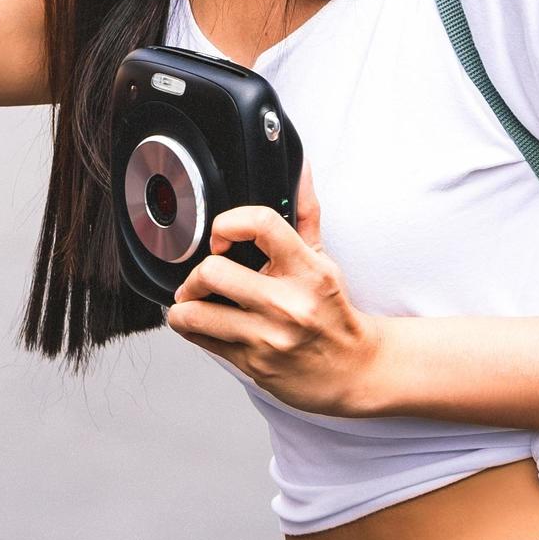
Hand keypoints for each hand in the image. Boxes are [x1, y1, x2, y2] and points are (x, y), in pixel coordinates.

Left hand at [166, 167, 391, 416]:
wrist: (353, 369)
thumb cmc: (333, 312)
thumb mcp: (324, 260)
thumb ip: (305, 214)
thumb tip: (301, 170)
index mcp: (307, 270)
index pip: (259, 224)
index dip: (227, 223)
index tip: (220, 236)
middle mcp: (288, 304)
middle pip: (212, 271)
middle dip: (197, 273)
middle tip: (203, 277)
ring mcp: (268, 338)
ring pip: (195, 312)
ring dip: (185, 305)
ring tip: (194, 301)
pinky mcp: (252, 365)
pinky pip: (199, 340)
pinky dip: (192, 329)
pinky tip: (205, 324)